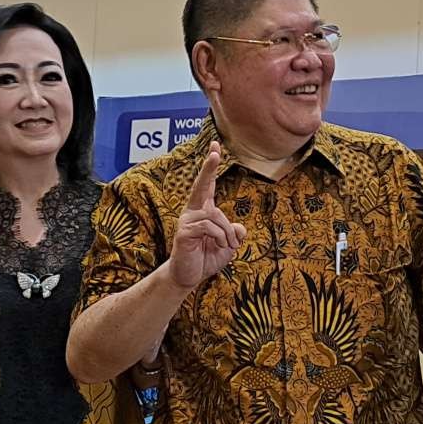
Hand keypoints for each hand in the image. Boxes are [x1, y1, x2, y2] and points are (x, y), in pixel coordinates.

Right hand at [167, 142, 245, 291]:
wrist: (189, 276)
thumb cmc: (206, 258)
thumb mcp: (227, 245)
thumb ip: (234, 234)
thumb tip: (239, 228)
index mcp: (203, 210)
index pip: (208, 185)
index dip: (210, 166)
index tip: (215, 147)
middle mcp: (192, 211)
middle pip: (202, 186)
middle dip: (208, 168)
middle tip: (215, 152)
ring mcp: (186, 220)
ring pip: (215, 216)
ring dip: (226, 233)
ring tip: (225, 245)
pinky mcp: (184, 232)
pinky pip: (208, 227)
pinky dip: (219, 237)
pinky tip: (217, 245)